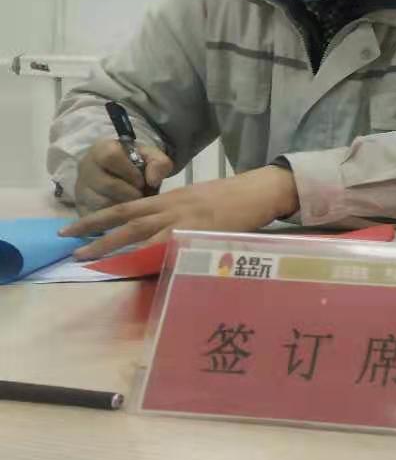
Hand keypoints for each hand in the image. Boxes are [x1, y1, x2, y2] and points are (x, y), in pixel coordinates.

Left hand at [61, 166, 300, 260]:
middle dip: (96, 235)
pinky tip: (137, 269)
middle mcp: (172, 208)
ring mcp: (186, 221)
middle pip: (127, 221)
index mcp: (170, 199)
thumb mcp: (196, 200)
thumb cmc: (231, 197)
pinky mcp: (202, 233)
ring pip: (142, 234)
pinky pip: (171, 248)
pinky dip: (153, 258)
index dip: (97, 217)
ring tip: (91, 261)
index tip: (72, 228)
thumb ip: (175, 214)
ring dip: (114, 248)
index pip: (125, 207)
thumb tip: (155, 234)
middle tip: (71, 250)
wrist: (260, 190)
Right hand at [74, 139, 173, 211]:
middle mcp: (85, 167)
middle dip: (130, 193)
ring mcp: (80, 188)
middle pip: (107, 185)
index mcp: (101, 150)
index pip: (110, 157)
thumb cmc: (137, 164)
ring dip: (122, 206)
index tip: (142, 180)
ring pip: (101, 203)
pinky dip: (113, 218)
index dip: (130, 171)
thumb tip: (153, 181)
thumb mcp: (152, 157)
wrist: (123, 174)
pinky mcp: (80, 207)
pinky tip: (123, 212)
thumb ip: (159, 163)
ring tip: (132, 203)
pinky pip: (95, 216)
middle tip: (140, 195)